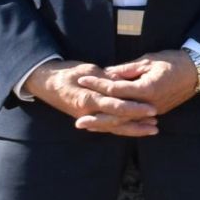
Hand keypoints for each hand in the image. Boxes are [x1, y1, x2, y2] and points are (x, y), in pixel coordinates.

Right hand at [28, 59, 159, 134]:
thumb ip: (105, 78)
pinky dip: (122, 128)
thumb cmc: (65, 72)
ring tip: (152, 129)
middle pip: (117, 120)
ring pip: (113, 127)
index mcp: (87, 99)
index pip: (115, 106)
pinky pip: (106, 126)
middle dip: (137, 123)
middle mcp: (87, 112)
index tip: (151, 109)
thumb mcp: (86, 70)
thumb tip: (122, 81)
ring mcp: (86, 117)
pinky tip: (136, 129)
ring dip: (133, 129)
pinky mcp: (87, 117)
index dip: (134, 108)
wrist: (43, 82)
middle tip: (156, 124)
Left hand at [92, 50, 199, 120]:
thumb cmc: (174, 62)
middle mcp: (149, 104)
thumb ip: (126, 70)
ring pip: (125, 121)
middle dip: (96, 117)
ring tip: (88, 127)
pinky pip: (134, 121)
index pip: (116, 89)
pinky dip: (119, 124)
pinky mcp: (156, 112)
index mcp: (146, 88)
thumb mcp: (149, 61)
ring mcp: (153, 110)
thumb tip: (107, 74)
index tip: (83, 80)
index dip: (98, 84)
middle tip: (78, 121)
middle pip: (117, 114)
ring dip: (105, 125)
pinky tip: (107, 125)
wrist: (198, 71)